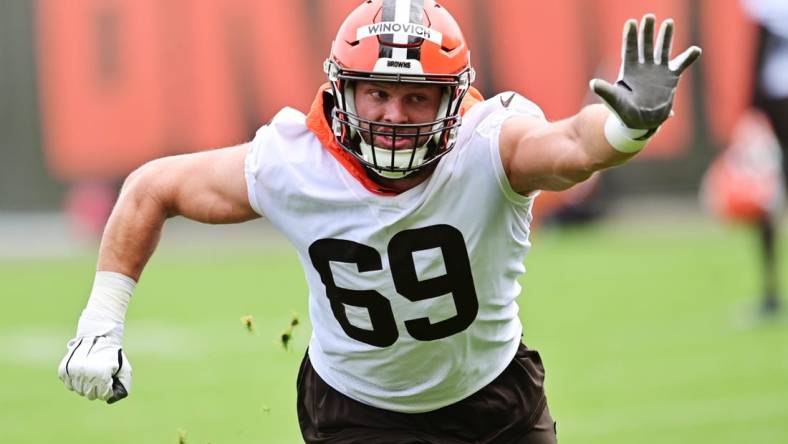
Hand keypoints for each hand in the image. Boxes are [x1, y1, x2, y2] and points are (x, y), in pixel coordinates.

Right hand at [58, 335, 130, 403]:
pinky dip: (75, 382)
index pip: (102, 395)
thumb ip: (124, 385)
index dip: (107, 390)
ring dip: (85, 386)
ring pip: (78, 391)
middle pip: (89, 395)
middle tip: (100, 379)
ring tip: (91, 374)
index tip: (108, 381)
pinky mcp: (63, 370)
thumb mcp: (125, 369)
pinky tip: (82, 373)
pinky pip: (69, 385)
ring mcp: (73, 371)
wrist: (97, 337)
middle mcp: (86, 373)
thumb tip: (110, 399)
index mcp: (101, 374)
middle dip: (96, 389)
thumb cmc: (112, 356)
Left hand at [590, 14, 701, 129]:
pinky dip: (688, 58)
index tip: (631, 23)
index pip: (629, 49)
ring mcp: (658, 70)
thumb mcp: (614, 101)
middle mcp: (643, 66)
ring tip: (668, 22)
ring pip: (662, 50)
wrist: (640, 122)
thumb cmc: (623, 111)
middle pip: (645, 45)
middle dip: (646, 32)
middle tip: (648, 17)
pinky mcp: (670, 78)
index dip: (629, 37)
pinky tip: (696, 50)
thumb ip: (605, 91)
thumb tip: (592, 83)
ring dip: (665, 37)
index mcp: (629, 70)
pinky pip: (681, 65)